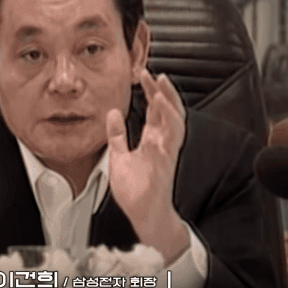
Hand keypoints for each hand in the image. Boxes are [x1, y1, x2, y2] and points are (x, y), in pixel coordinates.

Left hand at [106, 69, 189, 264]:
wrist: (143, 214)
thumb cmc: (136, 191)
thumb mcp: (119, 156)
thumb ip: (117, 135)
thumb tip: (112, 114)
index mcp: (152, 140)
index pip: (155, 110)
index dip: (151, 92)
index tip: (144, 76)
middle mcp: (162, 143)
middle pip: (167, 110)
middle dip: (162, 90)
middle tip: (152, 73)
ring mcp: (166, 151)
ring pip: (175, 120)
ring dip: (169, 101)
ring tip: (161, 85)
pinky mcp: (166, 160)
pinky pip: (171, 138)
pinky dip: (168, 121)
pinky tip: (161, 109)